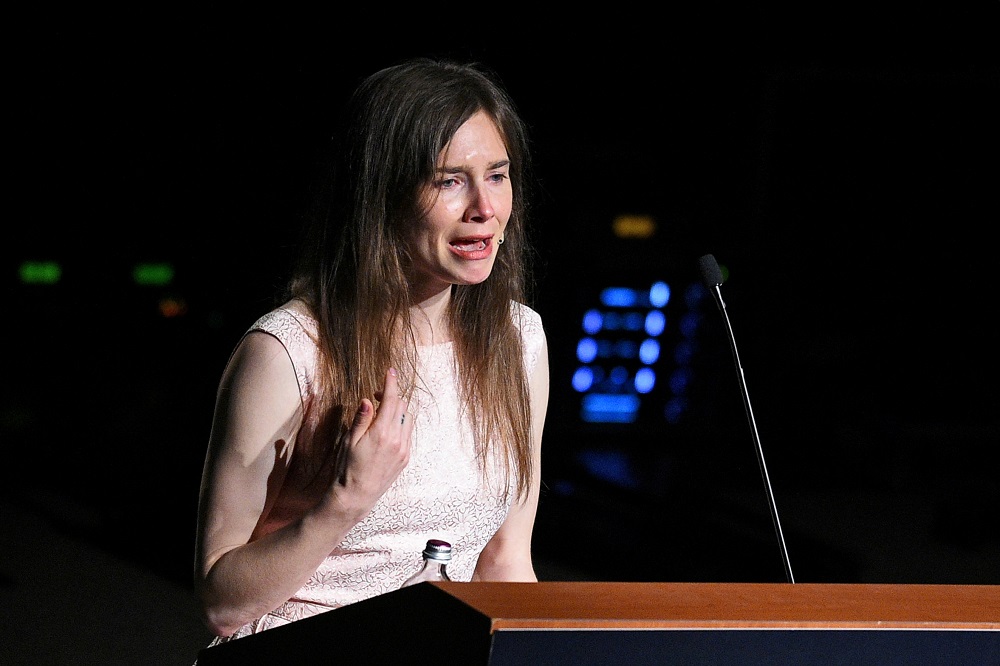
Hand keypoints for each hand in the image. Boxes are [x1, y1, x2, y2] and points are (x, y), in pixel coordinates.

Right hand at [329, 368, 413, 519]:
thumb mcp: (350, 440)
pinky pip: (408, 433)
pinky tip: (388, 428)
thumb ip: (361, 418)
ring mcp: (404, 449)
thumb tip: (368, 400)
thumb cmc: (348, 467)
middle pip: (402, 406)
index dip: (391, 383)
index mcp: (382, 432)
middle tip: (377, 395)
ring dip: (398, 410)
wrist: (358, 494)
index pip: (391, 399)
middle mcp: (397, 439)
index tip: (390, 372)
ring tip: (382, 412)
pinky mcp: (406, 457)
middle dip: (392, 396)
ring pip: (408, 418)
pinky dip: (401, 424)